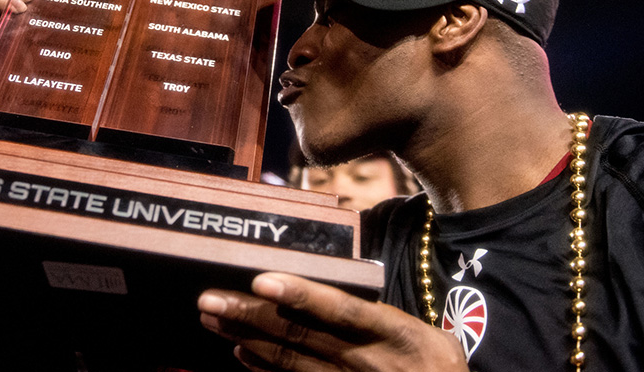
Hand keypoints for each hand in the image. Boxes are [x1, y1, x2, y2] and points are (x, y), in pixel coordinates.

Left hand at [198, 272, 468, 371]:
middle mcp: (364, 358)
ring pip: (288, 359)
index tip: (263, 280)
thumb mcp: (421, 333)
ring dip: (246, 338)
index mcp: (391, 332)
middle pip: (300, 334)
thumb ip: (377, 311)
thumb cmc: (433, 365)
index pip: (341, 310)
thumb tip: (334, 280)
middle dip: (251, 316)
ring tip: (212, 317)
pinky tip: (239, 353)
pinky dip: (263, 368)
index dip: (301, 295)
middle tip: (210, 299)